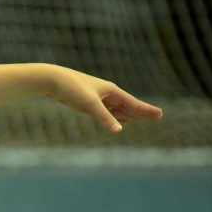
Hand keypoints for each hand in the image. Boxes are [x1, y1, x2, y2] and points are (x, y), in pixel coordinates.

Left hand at [48, 66, 162, 133]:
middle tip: (158, 116)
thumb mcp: (89, 104)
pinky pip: (107, 110)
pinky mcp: (87, 102)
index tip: (160, 114)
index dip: (146, 110)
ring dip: (130, 114)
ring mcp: (97, 98)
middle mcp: (106, 93)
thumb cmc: (71, 88)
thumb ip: (105, 118)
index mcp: (111, 90)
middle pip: (128, 105)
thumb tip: (119, 131)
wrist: (52, 80)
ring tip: (142, 117)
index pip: (133, 103)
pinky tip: (119, 119)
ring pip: (118, 108)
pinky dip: (115, 115)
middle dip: (142, 111)